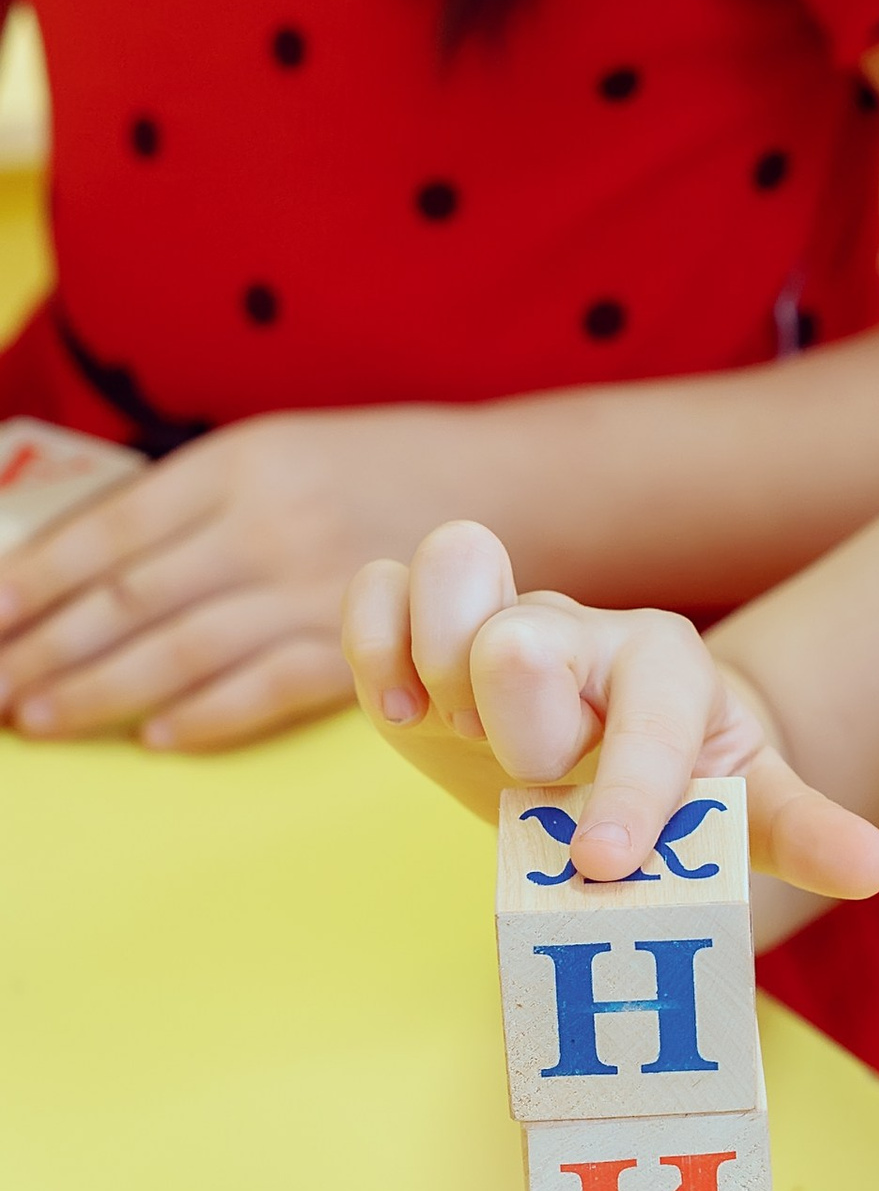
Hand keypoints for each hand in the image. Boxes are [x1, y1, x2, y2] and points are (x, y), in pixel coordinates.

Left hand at [0, 406, 483, 752]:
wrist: (517, 486)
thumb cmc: (380, 472)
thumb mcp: (276, 452)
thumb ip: (191, 503)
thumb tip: (78, 561)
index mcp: (237, 465)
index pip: (108, 532)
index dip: (32, 581)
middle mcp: (270, 525)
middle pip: (128, 598)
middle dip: (42, 647)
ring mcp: (317, 588)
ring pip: (180, 650)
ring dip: (98, 690)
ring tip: (37, 717)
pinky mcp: (364, 644)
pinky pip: (265, 690)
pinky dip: (204, 718)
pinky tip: (155, 737)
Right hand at [343, 518, 878, 898]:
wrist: (616, 764)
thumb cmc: (680, 792)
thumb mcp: (743, 816)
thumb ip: (799, 832)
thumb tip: (871, 864)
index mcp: (670, 670)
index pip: (651, 718)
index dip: (629, 792)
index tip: (603, 863)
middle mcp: (584, 631)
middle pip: (526, 635)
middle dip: (519, 727)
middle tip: (535, 774)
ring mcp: (499, 618)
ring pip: (453, 562)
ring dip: (439, 660)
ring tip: (457, 728)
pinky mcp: (424, 628)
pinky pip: (375, 587)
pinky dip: (372, 645)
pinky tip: (405, 712)